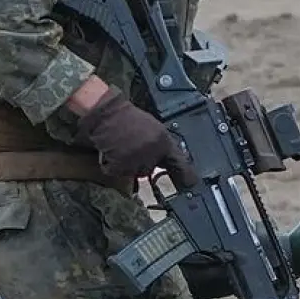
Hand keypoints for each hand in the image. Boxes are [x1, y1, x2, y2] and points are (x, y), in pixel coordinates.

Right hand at [76, 90, 198, 187]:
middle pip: (148, 170)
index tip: (191, 184)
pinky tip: (111, 150)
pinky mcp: (120, 164)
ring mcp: (137, 158)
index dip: (185, 175)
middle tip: (130, 148)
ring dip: (124, 164)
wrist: (108, 113)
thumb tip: (164, 159)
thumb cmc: (128, 119)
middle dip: (139, 163)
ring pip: (131, 172)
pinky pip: (115, 172)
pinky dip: (110, 165)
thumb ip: (160, 144)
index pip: (178, 162)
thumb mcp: (153, 128)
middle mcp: (153, 151)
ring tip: (120, 147)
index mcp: (163, 140)